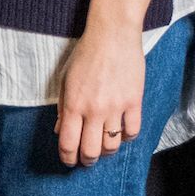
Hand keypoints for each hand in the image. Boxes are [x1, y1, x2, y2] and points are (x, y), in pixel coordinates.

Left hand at [56, 22, 148, 167]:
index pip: (68, 144)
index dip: (67, 158)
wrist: (112, 34)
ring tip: (105, 147)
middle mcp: (94, 110)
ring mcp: (115, 107)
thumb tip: (59, 131)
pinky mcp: (134, 101)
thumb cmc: (86, 54)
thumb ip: (62, 107)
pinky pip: (133, 131)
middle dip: (87, 160)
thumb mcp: (66, 79)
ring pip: (112, 146)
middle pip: (91, 151)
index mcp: (74, 105)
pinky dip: (127, 137)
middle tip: (87, 159)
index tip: (69, 161)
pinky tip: (122, 132)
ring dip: (107, 151)